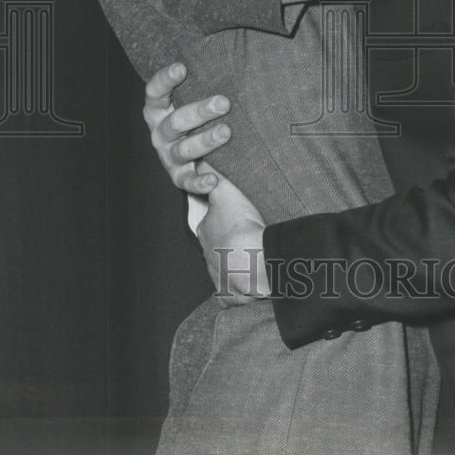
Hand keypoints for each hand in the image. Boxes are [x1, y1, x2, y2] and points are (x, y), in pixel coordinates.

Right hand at [143, 62, 233, 195]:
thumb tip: (229, 53)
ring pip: (183, 150)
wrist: (199, 153)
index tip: (182, 68)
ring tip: (226, 132)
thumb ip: (202, 81)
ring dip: (205, 141)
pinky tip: (213, 179)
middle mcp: (161, 132)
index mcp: (159, 110)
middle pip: (175, 122)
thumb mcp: (195, 98)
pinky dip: (199, 182)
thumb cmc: (200, 116)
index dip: (165, 80)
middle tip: (224, 103)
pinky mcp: (179, 177)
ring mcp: (168, 156)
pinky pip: (187, 182)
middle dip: (199, 111)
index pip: (155, 93)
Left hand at [193, 158, 269, 301]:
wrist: (253, 263)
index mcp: (205, 232)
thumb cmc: (240, 228)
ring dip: (235, 262)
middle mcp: (208, 255)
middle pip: (216, 245)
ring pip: (224, 266)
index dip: (222, 216)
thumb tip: (201, 160)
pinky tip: (251, 280)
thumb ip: (214, 176)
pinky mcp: (230, 294)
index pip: (209, 220)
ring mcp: (218, 275)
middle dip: (228, 241)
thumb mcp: (227, 193)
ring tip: (253, 255)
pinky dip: (240, 285)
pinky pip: (233, 289)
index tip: (235, 216)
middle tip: (247, 234)